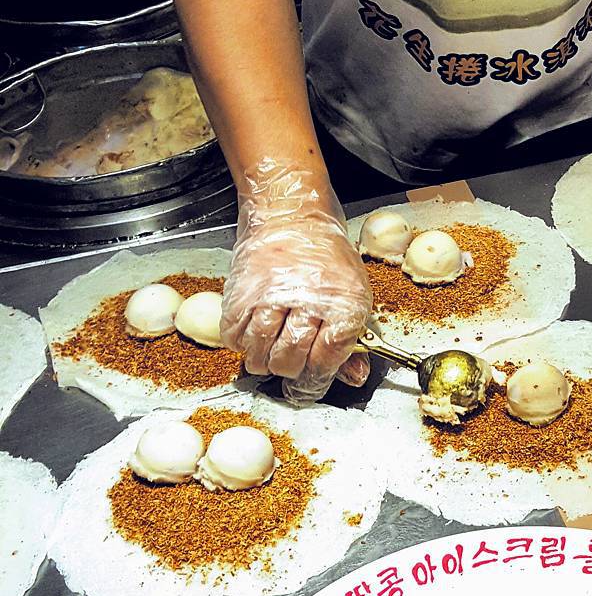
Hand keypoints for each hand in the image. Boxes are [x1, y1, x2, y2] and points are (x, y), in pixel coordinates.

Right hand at [221, 159, 371, 403]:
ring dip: (263, 361)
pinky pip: (234, 335)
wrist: (292, 214)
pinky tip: (251, 336)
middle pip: (290, 360)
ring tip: (269, 353)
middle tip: (289, 364)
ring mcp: (272, 296)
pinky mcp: (241, 292)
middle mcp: (308, 301)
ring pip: (260, 352)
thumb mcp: (353, 294)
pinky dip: (240, 344)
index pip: (326, 360)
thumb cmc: (326, 254)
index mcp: (344, 304)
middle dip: (289, 371)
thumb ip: (351, 340)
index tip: (310, 380)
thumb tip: (354, 376)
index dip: (316, 377)